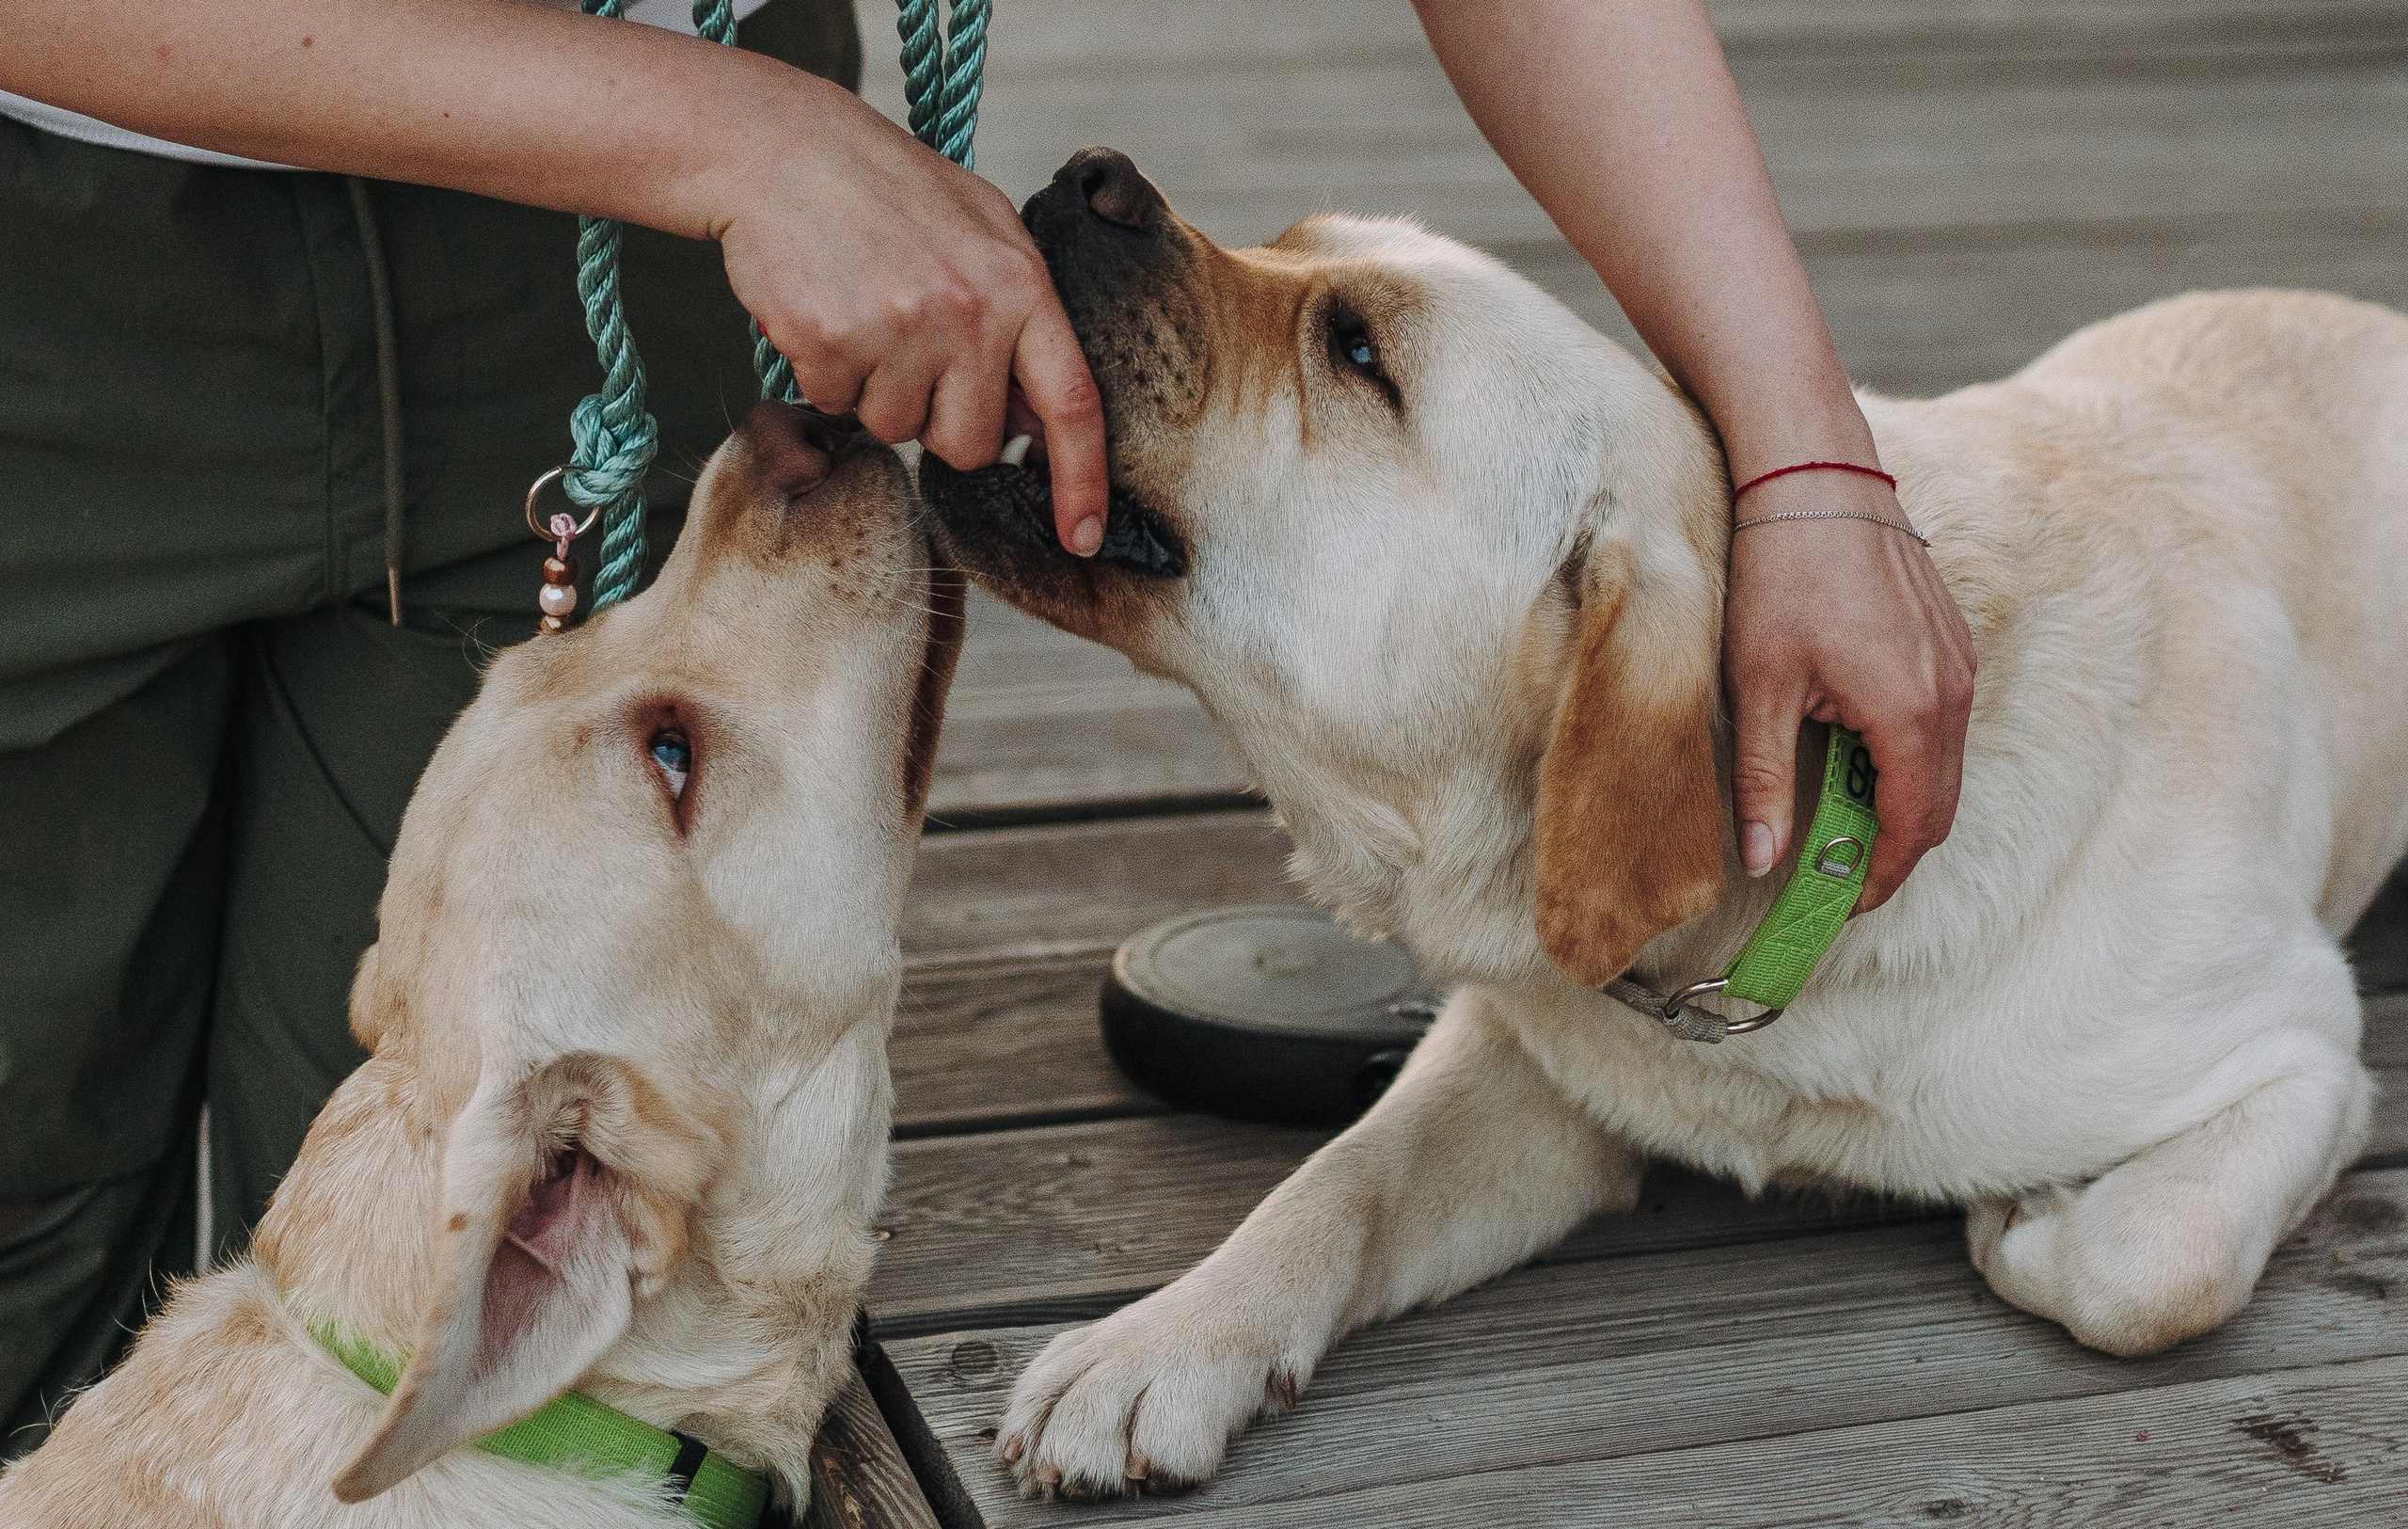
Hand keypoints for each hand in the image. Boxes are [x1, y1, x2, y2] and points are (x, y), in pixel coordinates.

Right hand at [706, 74, 1109, 552]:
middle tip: (911, 348)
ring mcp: (899, 329)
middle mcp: (968, 313)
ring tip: (864, 311)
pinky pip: (837, 406)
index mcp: (1020, 285)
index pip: (1071, 403)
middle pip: (969, 444)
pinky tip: (825, 310)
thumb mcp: (983, 230)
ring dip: (875, 391)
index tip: (1083, 537)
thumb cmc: (887, 191)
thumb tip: (1035, 416)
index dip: (1082, 480)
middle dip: (939, 421)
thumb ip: (1021, 318)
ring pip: (896, 431)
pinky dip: (826, 373)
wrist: (778, 148)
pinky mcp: (831, 342)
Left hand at [1722, 469, 1974, 910]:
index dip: (1876, 878)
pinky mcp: (1947, 640)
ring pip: (1939, 765)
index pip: (1912, 830)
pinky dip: (1901, 756)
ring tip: (1829, 812)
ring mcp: (1956, 664)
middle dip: (1886, 849)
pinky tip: (1846, 749)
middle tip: (1829, 873)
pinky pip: (1937, 722)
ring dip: (1894, 800)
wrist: (1812, 477)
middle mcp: (1950, 694)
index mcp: (1908, 715)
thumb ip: (1765, 780)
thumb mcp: (1759, 686)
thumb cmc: (1781, 574)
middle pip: (1936, 807)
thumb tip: (1763, 859)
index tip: (1834, 904)